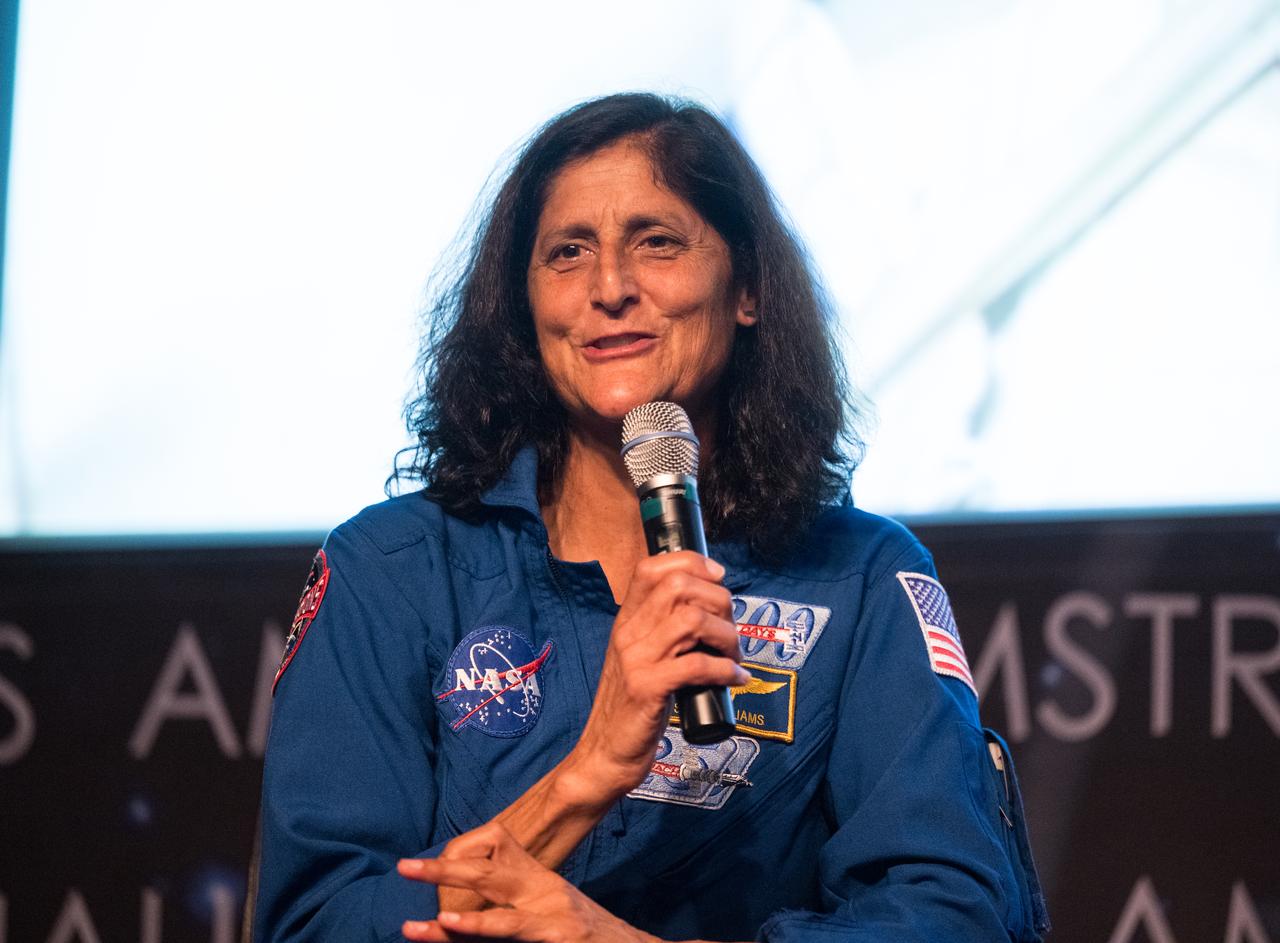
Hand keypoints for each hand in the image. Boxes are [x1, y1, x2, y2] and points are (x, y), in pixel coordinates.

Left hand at [398, 821, 658, 941]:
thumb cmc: (585, 927)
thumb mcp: (550, 898)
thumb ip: (516, 887)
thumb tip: (474, 874)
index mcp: (538, 879)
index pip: (494, 854)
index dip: (456, 855)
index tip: (416, 861)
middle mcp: (546, 894)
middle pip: (490, 877)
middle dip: (446, 872)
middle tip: (405, 867)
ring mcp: (555, 922)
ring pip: (505, 923)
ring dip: (469, 926)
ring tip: (438, 923)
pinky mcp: (564, 942)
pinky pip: (522, 942)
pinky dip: (492, 940)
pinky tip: (469, 938)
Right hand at [559, 551, 746, 803]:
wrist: (605, 754)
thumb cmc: (632, 708)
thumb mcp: (640, 658)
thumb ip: (662, 632)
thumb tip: (708, 609)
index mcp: (626, 621)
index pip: (652, 567)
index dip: (692, 563)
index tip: (718, 578)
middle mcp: (629, 633)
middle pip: (678, 586)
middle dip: (719, 600)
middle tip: (729, 630)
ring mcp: (637, 660)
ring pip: (692, 620)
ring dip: (726, 636)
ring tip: (733, 656)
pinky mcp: (648, 690)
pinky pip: (697, 665)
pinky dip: (726, 669)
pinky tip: (735, 679)